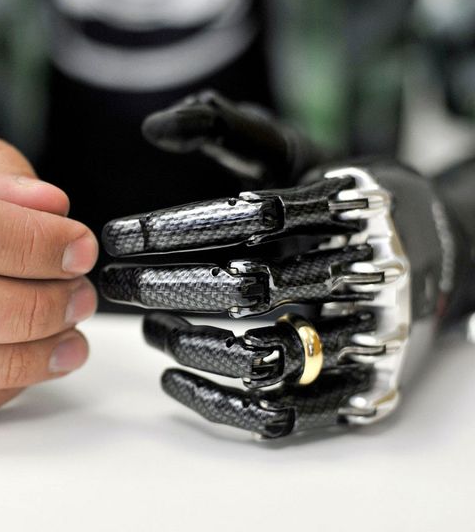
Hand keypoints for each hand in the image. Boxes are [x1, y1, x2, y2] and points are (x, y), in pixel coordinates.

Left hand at [100, 91, 468, 438]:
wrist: (425, 249)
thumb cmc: (336, 198)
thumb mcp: (294, 152)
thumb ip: (227, 129)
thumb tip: (154, 125)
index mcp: (341, 209)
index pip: (248, 217)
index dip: (174, 229)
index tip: (117, 236)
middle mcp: (358, 271)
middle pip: (248, 288)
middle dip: (164, 286)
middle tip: (113, 280)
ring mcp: (363, 335)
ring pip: (262, 356)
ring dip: (187, 343)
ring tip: (144, 327)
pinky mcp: (360, 387)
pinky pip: (284, 413)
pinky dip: (217, 402)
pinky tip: (171, 376)